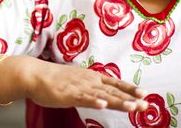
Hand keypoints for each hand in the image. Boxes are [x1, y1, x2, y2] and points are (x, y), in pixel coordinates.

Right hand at [20, 59, 147, 111]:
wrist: (35, 74)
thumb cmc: (56, 79)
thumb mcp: (79, 80)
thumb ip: (92, 86)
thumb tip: (104, 92)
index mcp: (92, 77)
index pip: (115, 83)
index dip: (130, 88)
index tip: (144, 93)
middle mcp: (89, 81)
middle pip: (113, 92)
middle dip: (130, 99)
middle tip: (145, 105)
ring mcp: (80, 88)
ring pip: (102, 96)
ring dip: (118, 102)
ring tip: (132, 106)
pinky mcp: (68, 94)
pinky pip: (83, 99)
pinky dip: (93, 102)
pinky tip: (103, 105)